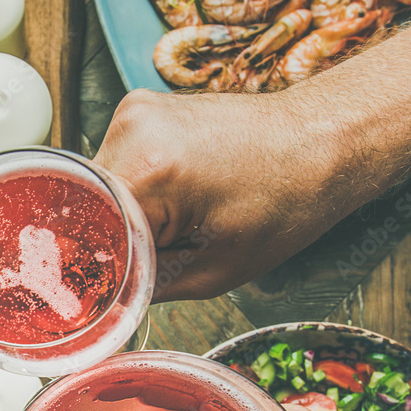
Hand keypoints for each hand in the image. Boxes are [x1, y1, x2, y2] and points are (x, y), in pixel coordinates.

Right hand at [93, 88, 343, 301]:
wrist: (324, 141)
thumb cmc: (287, 201)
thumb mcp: (212, 270)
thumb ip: (143, 286)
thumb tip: (103, 302)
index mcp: (148, 167)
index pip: (86, 234)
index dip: (98, 267)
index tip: (114, 288)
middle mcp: (133, 127)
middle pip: (88, 207)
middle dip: (112, 238)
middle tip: (159, 255)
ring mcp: (135, 111)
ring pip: (99, 188)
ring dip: (125, 213)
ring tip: (178, 220)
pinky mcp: (142, 109)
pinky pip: (118, 165)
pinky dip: (138, 190)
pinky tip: (179, 196)